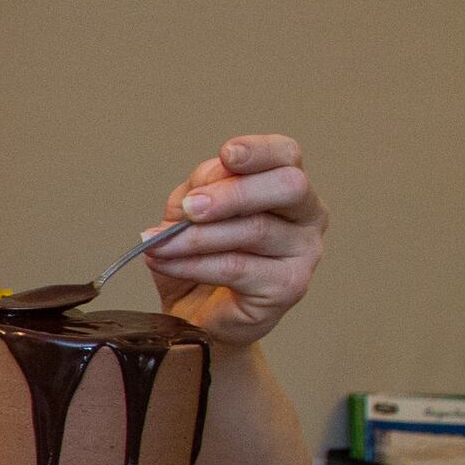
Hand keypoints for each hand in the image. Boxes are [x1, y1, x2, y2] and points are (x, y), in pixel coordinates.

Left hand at [145, 135, 326, 346]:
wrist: (199, 314)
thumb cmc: (201, 256)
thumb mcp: (191, 210)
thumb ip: (201, 187)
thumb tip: (204, 183)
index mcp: (286, 187)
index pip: (286, 155)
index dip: (259, 150)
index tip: (227, 154)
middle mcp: (307, 216)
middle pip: (287, 186)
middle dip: (233, 194)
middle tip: (189, 208)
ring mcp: (304, 253)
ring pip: (253, 230)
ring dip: (195, 236)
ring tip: (157, 243)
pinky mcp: (289, 287)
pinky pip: (236, 268)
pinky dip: (192, 264)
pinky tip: (164, 262)